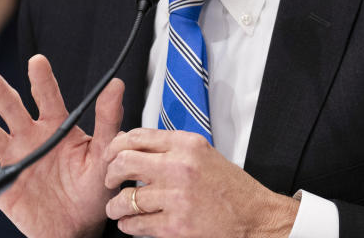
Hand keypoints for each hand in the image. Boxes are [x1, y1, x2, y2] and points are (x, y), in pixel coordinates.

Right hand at [0, 54, 123, 237]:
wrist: (81, 225)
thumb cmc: (95, 187)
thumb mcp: (105, 152)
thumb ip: (109, 120)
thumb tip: (116, 86)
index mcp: (58, 127)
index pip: (48, 96)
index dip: (42, 78)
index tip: (37, 61)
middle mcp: (33, 138)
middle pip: (13, 109)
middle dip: (1, 92)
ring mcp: (17, 160)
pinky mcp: (6, 186)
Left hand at [103, 128, 299, 236]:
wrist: (253, 216)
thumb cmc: (230, 187)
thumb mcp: (203, 154)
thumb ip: (171, 147)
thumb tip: (133, 144)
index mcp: (187, 145)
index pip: (137, 136)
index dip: (116, 146)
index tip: (112, 154)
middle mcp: (180, 167)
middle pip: (125, 162)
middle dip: (110, 173)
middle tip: (110, 181)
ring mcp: (176, 198)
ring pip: (125, 199)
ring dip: (115, 206)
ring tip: (117, 208)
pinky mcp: (175, 226)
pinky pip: (136, 224)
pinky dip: (128, 225)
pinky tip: (132, 222)